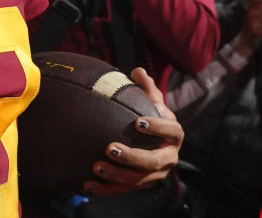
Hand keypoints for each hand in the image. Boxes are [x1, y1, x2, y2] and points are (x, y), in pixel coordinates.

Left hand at [85, 67, 182, 193]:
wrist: (151, 141)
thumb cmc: (150, 116)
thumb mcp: (151, 102)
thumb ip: (146, 88)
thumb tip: (138, 71)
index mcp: (174, 135)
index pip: (172, 131)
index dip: (158, 127)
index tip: (138, 122)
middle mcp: (168, 157)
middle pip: (154, 161)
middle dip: (132, 157)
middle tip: (110, 148)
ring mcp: (156, 174)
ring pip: (139, 179)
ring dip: (117, 175)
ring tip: (96, 166)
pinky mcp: (141, 185)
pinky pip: (124, 190)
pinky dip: (106, 189)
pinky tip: (87, 185)